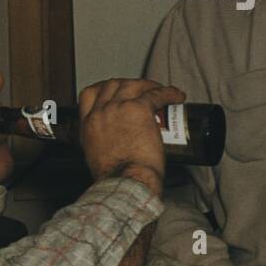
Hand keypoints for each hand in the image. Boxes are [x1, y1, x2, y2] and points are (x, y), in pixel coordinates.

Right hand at [78, 78, 185, 194]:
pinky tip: (177, 96)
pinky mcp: (140, 109)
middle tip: (140, 89)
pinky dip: (169, 93)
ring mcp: (119, 108)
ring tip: (160, 90)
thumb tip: (114, 143)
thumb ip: (100, 144)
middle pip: (112, 84)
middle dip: (128, 83)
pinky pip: (156, 94)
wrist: (124, 182)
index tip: (115, 92)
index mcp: (88, 125)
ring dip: (148, 85)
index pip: (89, 94)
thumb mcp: (95, 157)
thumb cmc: (115, 178)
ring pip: (133, 84)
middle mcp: (101, 113)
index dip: (103, 89)